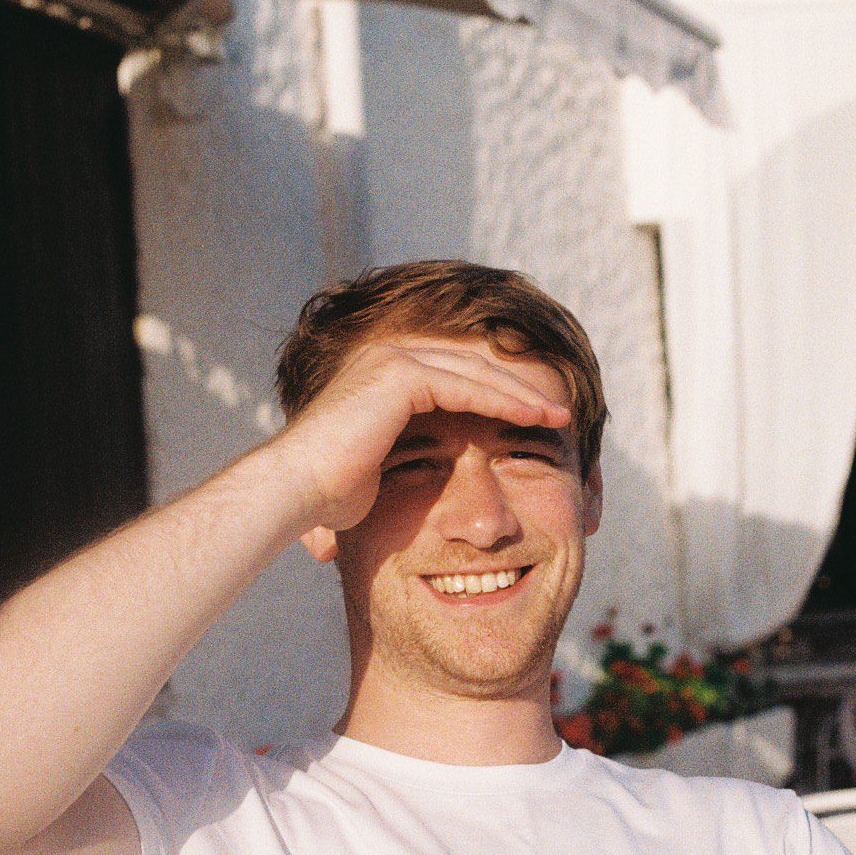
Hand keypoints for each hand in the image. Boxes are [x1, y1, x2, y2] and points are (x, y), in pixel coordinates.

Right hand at [269, 341, 570, 533]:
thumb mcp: (380, 472)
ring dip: (522, 395)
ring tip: (559, 415)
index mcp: (384, 376)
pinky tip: (534, 418)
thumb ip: (406, 460)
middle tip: (561, 413)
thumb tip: (415, 485)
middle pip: (474, 369)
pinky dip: (504, 401)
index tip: (537, 423)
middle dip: (520, 391)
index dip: (501, 399)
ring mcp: (392, 360)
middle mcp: (388, 358)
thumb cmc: (329, 497)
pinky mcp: (400, 374)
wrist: (295, 492)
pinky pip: (467, 386)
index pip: (458, 379)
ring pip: (477, 373)